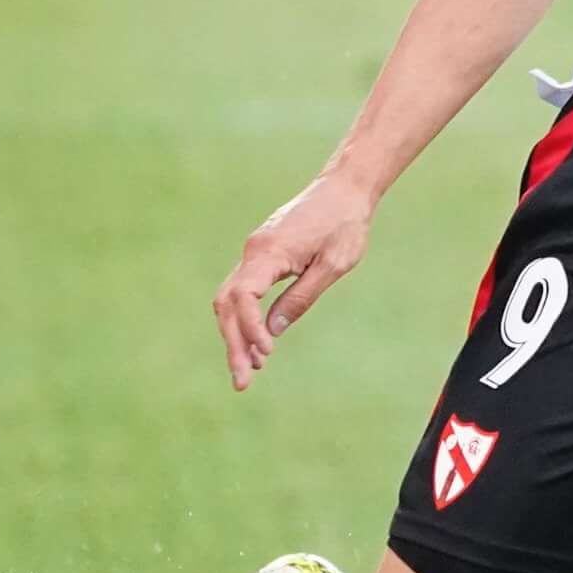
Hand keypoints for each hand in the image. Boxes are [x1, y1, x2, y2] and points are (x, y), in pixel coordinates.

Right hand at [213, 172, 379, 387]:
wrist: (343, 190)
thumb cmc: (344, 225)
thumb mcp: (333, 265)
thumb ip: (301, 298)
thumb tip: (272, 332)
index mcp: (269, 252)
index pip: (243, 296)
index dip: (249, 328)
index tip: (266, 353)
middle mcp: (254, 251)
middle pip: (227, 303)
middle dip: (233, 343)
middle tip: (242, 382)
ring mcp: (255, 252)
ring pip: (230, 299)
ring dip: (236, 334)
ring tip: (248, 370)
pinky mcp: (261, 255)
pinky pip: (242, 291)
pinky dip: (244, 318)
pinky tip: (256, 344)